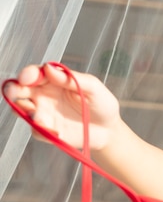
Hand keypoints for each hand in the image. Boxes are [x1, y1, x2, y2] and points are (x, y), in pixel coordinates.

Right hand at [4, 63, 122, 149]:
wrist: (109, 130)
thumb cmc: (102, 104)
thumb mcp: (92, 87)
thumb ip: (72, 78)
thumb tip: (49, 68)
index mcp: (52, 81)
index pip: (34, 74)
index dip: (28, 74)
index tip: (28, 78)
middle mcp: (43, 96)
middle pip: (19, 89)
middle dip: (13, 89)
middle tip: (16, 92)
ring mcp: (43, 114)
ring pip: (22, 110)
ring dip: (24, 111)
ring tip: (39, 117)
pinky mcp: (47, 132)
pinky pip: (37, 131)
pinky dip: (43, 131)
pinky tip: (58, 133)